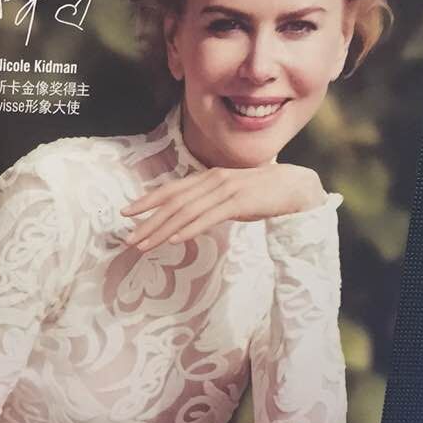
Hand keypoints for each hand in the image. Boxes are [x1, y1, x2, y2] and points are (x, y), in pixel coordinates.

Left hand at [121, 163, 326, 251]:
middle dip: (147, 221)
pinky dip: (189, 229)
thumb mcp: (228, 196)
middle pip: (173, 202)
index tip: (126, 213)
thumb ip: (207, 202)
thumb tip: (185, 218)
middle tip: (128, 238)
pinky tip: (174, 239)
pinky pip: (208, 218)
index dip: (147, 201)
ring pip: (185, 212)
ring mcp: (225, 190)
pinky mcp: (239, 202)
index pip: (171, 190)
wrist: (296, 187)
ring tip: (144, 245)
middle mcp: (213, 180)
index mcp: (208, 178)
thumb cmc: (261, 194)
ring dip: (162, 229)